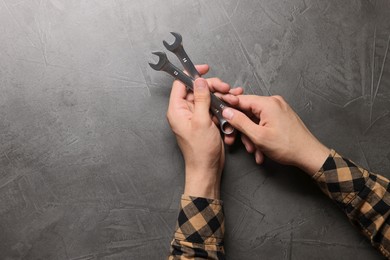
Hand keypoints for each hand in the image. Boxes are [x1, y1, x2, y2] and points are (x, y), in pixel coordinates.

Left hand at [167, 65, 241, 198]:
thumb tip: (199, 81)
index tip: (206, 69)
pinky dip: (223, 106)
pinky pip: (214, 108)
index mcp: (177, 110)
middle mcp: (185, 111)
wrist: (207, 168)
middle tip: (225, 88)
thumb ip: (200, 99)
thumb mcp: (201, 121)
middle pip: (198, 89)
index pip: (181, 84)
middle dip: (213, 86)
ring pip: (208, 98)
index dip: (192, 74)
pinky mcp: (206, 122)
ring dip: (221, 96)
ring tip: (233, 97)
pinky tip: (233, 104)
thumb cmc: (200, 151)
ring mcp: (196, 116)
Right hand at [222, 95, 329, 174]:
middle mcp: (273, 103)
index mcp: (267, 103)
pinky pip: (263, 124)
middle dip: (241, 129)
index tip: (218, 114)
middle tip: (233, 140)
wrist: (309, 155)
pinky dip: (259, 136)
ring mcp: (278, 110)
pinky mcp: (280, 117)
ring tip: (254, 151)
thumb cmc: (288, 146)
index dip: (227, 108)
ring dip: (251, 136)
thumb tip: (227, 112)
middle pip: (247, 112)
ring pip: (254, 120)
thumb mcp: (258, 136)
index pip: (240, 100)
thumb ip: (240, 122)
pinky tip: (260, 150)